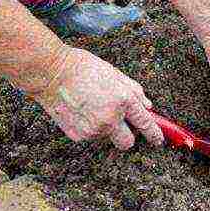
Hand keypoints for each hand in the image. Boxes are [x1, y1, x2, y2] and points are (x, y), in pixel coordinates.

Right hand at [29, 47, 163, 149]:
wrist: (51, 73)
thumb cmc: (83, 68)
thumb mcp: (115, 73)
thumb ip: (135, 91)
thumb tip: (147, 106)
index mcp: (123, 100)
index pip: (145, 124)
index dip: (155, 134)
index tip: (158, 140)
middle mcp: (110, 118)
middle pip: (127, 143)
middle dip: (129, 136)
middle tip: (123, 123)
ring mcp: (93, 129)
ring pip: (107, 138)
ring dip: (107, 128)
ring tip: (94, 107)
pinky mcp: (77, 135)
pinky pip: (91, 136)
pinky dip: (91, 128)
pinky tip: (83, 111)